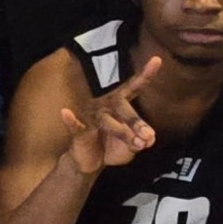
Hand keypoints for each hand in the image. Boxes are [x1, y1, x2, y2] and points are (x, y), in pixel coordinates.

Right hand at [59, 56, 159, 175]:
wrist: (92, 163)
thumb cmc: (113, 148)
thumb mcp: (131, 147)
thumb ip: (140, 142)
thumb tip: (148, 140)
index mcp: (121, 106)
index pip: (135, 88)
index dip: (145, 75)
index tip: (156, 60)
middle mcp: (107, 107)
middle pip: (123, 108)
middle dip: (136, 122)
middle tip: (149, 136)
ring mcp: (92, 117)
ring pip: (106, 120)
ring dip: (120, 131)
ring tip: (136, 142)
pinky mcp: (79, 130)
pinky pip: (74, 124)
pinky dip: (70, 119)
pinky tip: (66, 112)